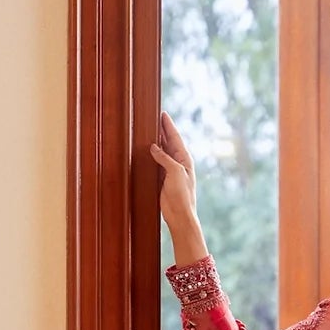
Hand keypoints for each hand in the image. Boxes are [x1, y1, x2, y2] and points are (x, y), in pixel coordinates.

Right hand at [150, 110, 196, 228]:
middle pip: (168, 142)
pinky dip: (150, 155)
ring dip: (155, 142)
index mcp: (185, 159)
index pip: (175, 138)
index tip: (163, 114)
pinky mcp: (162, 178)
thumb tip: (153, 146)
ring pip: (161, 152)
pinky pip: (155, 163)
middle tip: (153, 118)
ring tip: (148, 130)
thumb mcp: (175, 173)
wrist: (179, 215)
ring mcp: (170, 171)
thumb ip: (165, 158)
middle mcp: (178, 163)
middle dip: (162, 130)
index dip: (168, 126)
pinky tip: (145, 150)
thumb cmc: (182, 195)